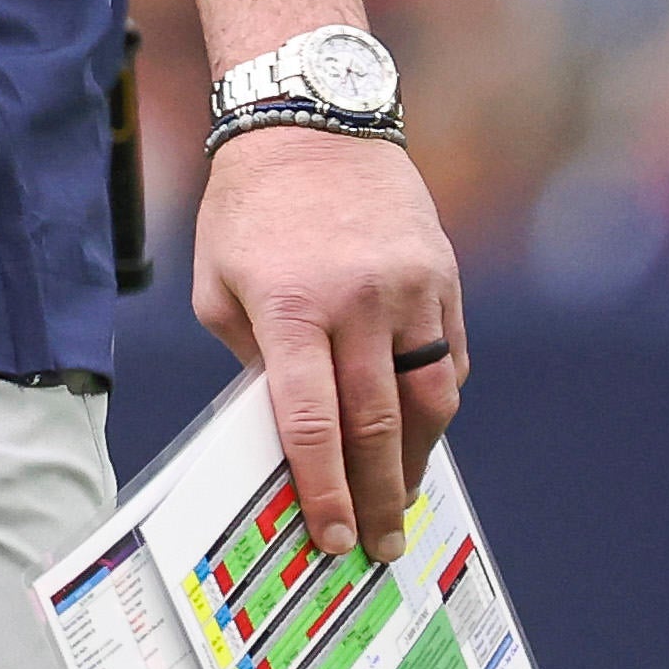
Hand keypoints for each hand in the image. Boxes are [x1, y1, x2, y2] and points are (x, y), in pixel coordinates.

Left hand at [192, 123, 466, 561]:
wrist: (311, 122)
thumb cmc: (249, 210)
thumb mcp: (218, 285)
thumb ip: (251, 362)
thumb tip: (289, 434)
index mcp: (291, 306)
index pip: (311, 422)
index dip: (323, 490)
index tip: (331, 537)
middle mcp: (358, 300)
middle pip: (376, 425)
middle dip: (377, 497)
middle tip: (381, 546)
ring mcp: (409, 288)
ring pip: (429, 400)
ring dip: (417, 461)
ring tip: (403, 503)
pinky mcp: (442, 277)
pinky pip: (450, 360)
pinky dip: (438, 405)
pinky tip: (420, 434)